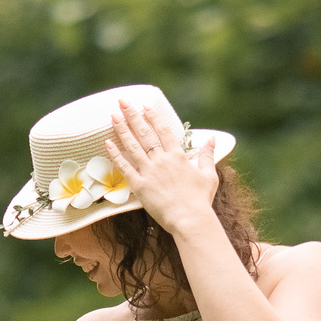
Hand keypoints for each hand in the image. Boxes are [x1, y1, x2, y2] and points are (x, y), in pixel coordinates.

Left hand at [104, 100, 218, 236]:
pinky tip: (107, 143)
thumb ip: (207, 155)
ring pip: (132, 146)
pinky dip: (115, 155)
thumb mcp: (209, 175)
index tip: (144, 105)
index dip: (152, 116)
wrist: (190, 219)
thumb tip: (212, 139)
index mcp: (178, 156)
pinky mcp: (140, 186)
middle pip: (144, 133)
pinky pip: (125, 168)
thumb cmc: (201, 199)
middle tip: (122, 101)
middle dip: (132, 115)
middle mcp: (161, 160)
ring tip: (113, 115)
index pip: (163, 130)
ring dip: (122, 129)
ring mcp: (149, 172)